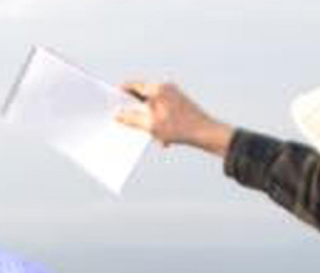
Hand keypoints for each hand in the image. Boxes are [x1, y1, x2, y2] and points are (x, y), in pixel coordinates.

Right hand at [115, 81, 232, 155]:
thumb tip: (118, 115)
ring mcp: (174, 96)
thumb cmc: (180, 128)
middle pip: (143, 97)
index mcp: (158, 88)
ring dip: (149, 122)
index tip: (112, 102)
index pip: (133, 86)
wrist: (206, 133)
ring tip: (151, 135)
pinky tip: (164, 140)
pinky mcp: (180, 106)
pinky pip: (163, 113)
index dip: (121, 93)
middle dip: (135, 111)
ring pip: (153, 107)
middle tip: (126, 121)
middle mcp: (166, 89)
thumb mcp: (150, 125)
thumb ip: (131, 119)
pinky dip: (160, 125)